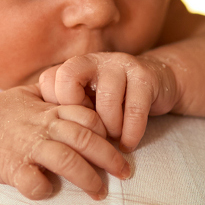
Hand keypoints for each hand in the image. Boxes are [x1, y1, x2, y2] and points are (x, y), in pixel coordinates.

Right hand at [0, 86, 127, 201]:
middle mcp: (42, 126)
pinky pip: (34, 183)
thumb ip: (55, 95)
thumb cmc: (0, 115)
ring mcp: (27, 147)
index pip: (88, 116)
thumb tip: (84, 94)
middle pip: (86, 138)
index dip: (108, 132)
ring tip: (100, 193)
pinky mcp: (11, 167)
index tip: (120, 146)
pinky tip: (49, 193)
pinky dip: (44, 190)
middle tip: (126, 173)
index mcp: (49, 110)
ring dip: (88, 178)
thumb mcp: (28, 96)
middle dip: (110, 157)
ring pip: (68, 161)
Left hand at [37, 53, 178, 152]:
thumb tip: (46, 138)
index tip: (72, 124)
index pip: (49, 80)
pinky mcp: (145, 76)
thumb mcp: (87, 101)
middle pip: (68, 79)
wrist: (157, 81)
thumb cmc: (113, 100)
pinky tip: (127, 144)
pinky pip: (134, 110)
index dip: (57, 108)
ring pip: (105, 101)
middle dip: (78, 114)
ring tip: (112, 140)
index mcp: (74, 65)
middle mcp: (94, 59)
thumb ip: (66, 110)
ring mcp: (120, 64)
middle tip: (91, 133)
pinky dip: (130, 134)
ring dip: (109, 129)